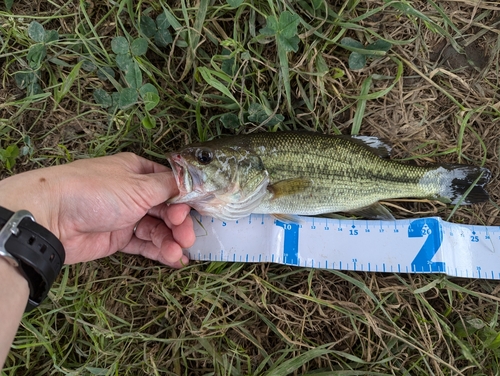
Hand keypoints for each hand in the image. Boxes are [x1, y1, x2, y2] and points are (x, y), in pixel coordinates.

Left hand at [0, 153, 194, 266]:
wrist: (53, 217)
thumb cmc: (99, 191)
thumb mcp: (139, 186)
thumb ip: (169, 188)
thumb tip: (192, 184)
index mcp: (138, 171)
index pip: (170, 184)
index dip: (185, 198)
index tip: (198, 211)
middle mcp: (134, 192)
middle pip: (166, 208)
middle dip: (179, 223)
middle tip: (186, 237)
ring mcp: (126, 216)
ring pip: (157, 228)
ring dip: (170, 240)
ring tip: (177, 253)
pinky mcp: (118, 238)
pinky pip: (144, 244)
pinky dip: (159, 251)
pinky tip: (174, 259)